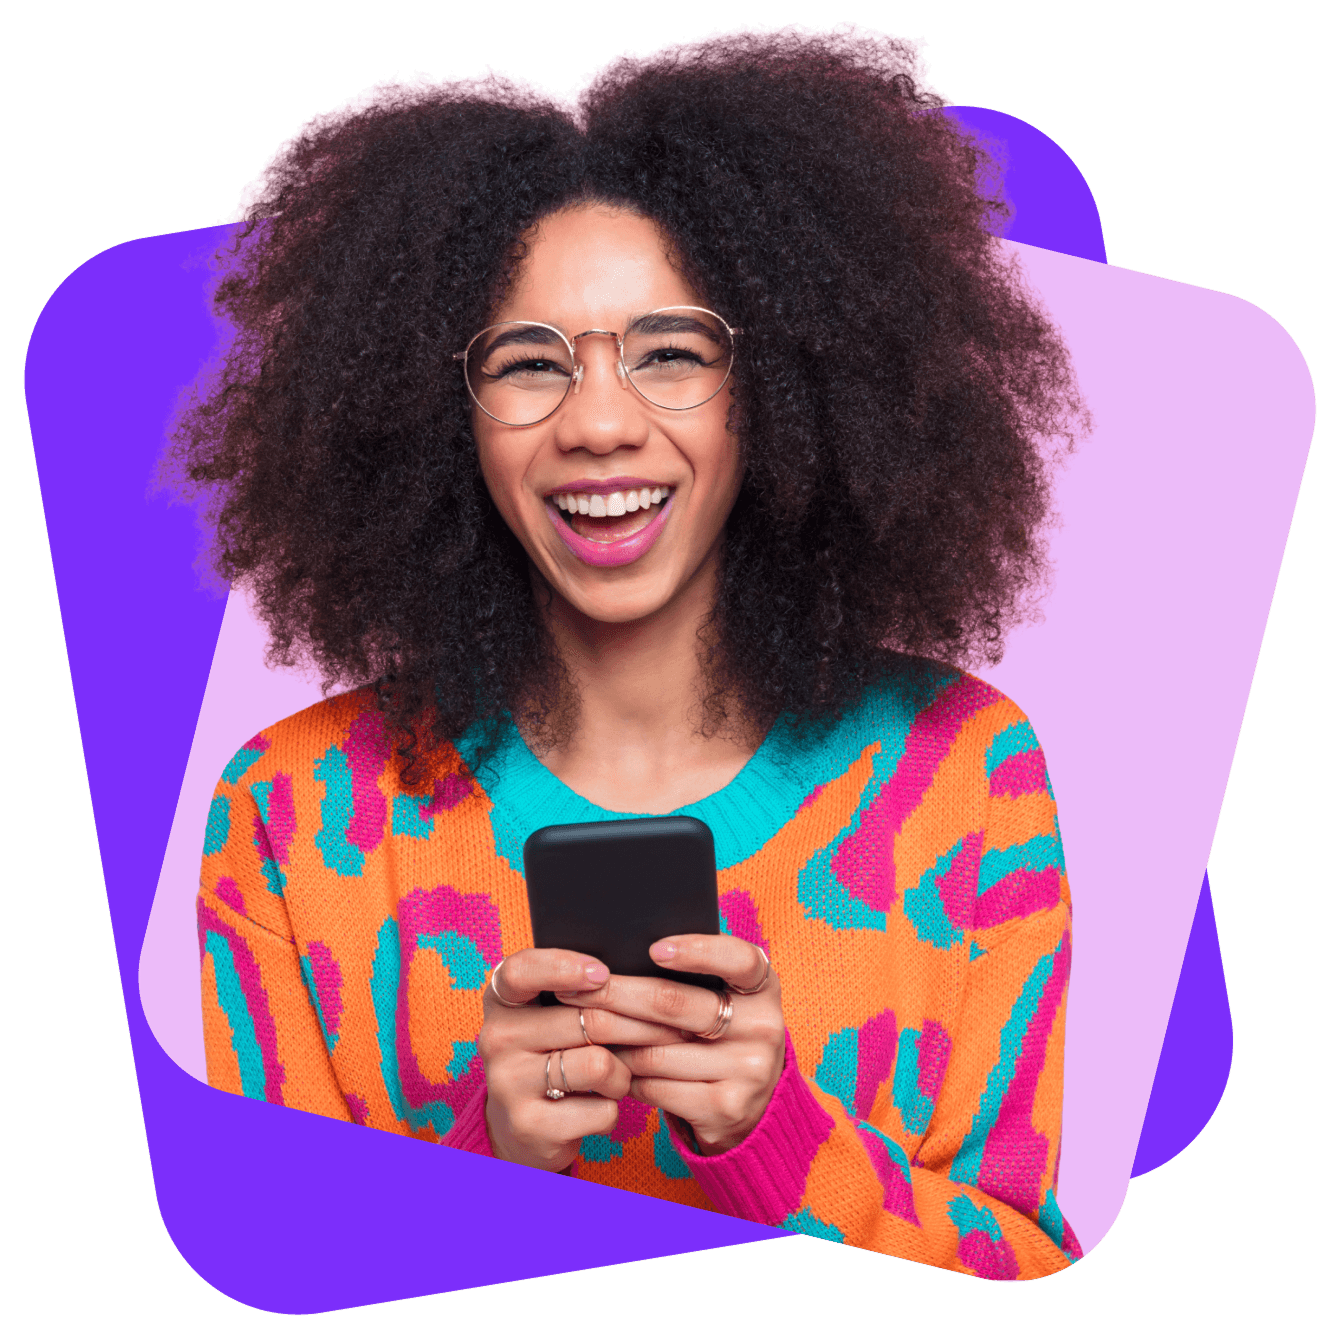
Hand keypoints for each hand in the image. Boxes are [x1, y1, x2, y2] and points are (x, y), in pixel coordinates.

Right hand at [480, 949, 687, 1171]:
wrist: (527, 1128)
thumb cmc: (554, 1055)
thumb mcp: (551, 1017)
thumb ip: (579, 991)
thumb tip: (644, 975)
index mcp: (502, 1001)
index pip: (521, 970)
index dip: (563, 967)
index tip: (603, 973)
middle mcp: (496, 1038)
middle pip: (588, 1019)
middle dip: (641, 1026)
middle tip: (671, 1030)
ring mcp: (508, 1084)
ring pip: (598, 1064)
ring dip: (625, 1073)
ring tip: (621, 1075)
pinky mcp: (530, 1126)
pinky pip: (600, 1109)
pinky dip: (613, 1109)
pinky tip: (603, 1105)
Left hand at [556, 936, 782, 1155]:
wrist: (751, 1106)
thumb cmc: (721, 1035)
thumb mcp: (723, 1000)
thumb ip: (693, 976)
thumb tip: (619, 954)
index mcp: (763, 989)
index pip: (739, 959)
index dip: (697, 951)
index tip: (654, 948)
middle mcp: (763, 1027)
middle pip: (675, 1004)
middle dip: (616, 995)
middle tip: (574, 989)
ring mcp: (747, 1071)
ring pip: (655, 1050)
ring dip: (611, 1040)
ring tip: (582, 1028)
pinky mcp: (725, 1108)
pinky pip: (656, 1086)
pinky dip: (624, 1075)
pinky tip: (606, 1064)